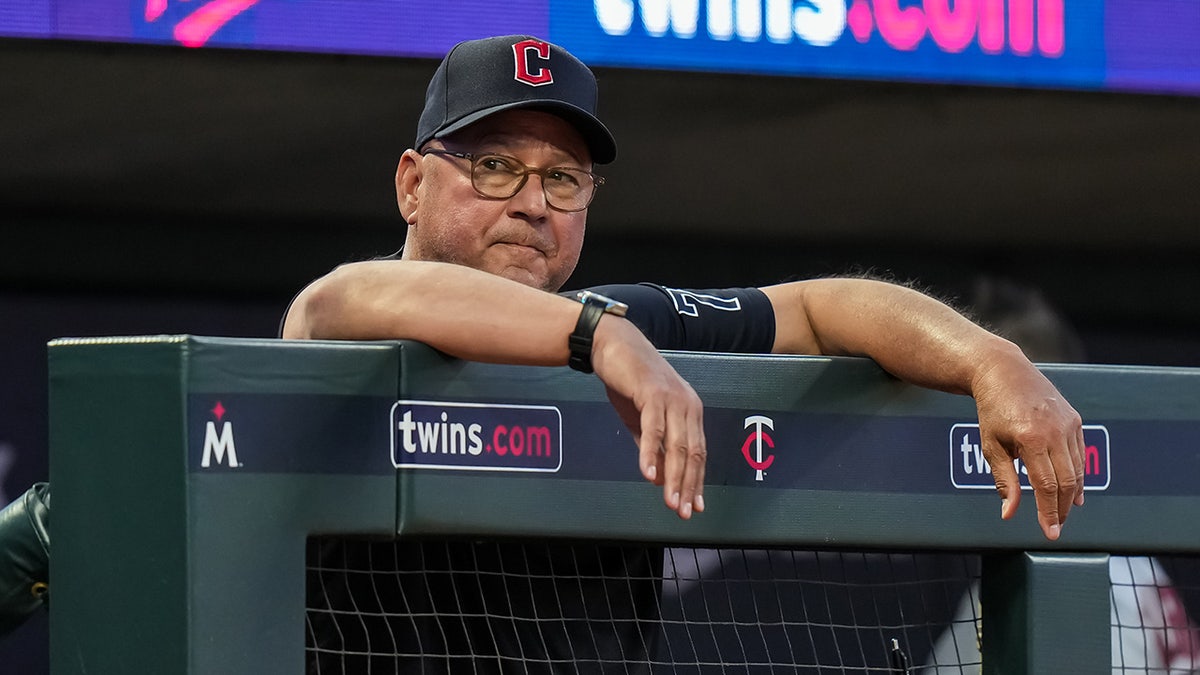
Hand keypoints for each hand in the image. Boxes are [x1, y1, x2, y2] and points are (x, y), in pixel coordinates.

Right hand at [590, 316, 706, 519]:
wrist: (614, 343)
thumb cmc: (629, 378)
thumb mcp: (642, 417)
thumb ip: (653, 444)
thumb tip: (659, 475)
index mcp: (690, 411)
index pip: (697, 453)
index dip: (696, 481)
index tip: (695, 505)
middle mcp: (687, 405)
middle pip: (692, 453)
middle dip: (687, 486)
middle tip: (682, 511)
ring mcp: (672, 398)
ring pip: (677, 445)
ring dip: (673, 477)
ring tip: (669, 502)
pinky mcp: (653, 393)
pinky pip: (654, 430)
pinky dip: (651, 454)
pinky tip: (648, 474)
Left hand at [972, 352, 1084, 539]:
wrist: (1004, 373)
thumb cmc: (992, 409)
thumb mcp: (991, 445)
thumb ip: (1004, 480)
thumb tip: (1009, 513)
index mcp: (1031, 438)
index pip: (1046, 486)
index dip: (1049, 512)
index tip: (1050, 532)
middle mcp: (1055, 430)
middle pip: (1067, 481)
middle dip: (1062, 508)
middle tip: (1056, 527)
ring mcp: (1068, 424)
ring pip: (1077, 470)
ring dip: (1071, 495)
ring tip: (1061, 513)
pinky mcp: (1075, 420)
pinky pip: (1079, 455)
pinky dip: (1078, 475)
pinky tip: (1074, 492)